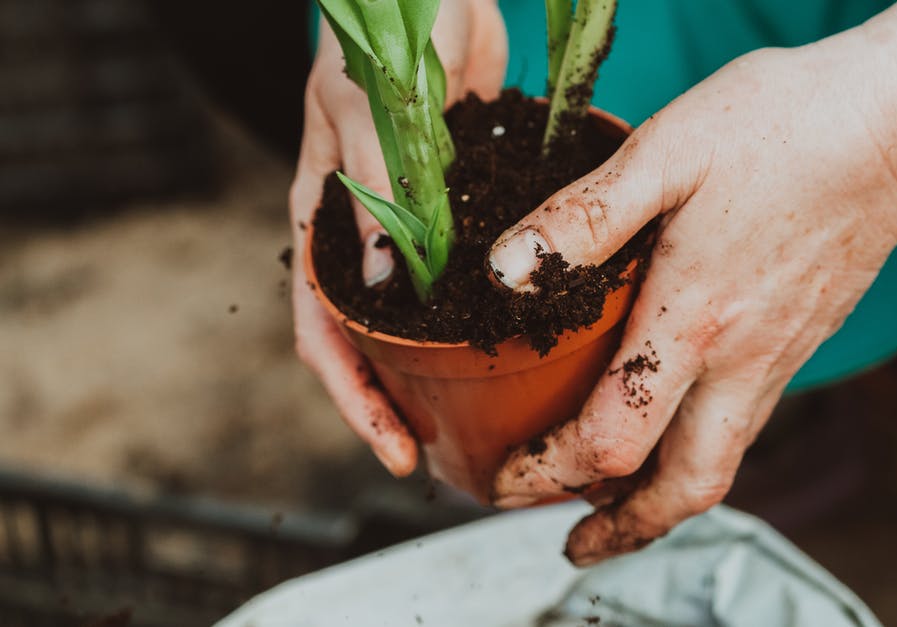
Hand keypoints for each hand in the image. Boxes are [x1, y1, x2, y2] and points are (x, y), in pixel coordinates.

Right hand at [290, 0, 506, 476]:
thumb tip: (387, 288)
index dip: (354, 400)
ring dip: (444, 364)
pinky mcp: (458, 197)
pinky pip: (467, 266)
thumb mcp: (371, 113)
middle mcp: (364, 231)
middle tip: (449, 451)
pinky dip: (485, 303)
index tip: (394, 450)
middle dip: (400, 400)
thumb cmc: (381, 29)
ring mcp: (413, 219)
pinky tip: (525, 331)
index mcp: (322, 219)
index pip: (322, 333)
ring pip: (423, 312)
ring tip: (490, 410)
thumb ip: (379, 195)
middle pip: (372, 339)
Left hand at [487, 0, 896, 564]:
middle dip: (622, 530)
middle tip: (573, 545)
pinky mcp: (804, 338)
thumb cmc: (784, 124)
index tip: (504, 480)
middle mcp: (744, 358)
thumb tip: (504, 273)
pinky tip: (674, 418)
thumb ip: (583, 219)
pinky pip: (747, 422)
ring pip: (721, 463)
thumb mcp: (667, 152)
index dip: (547, 474)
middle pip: (685, 488)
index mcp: (696, 319)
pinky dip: (699, 449)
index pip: (613, 441)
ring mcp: (782, 355)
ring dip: (661, 499)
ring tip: (613, 503)